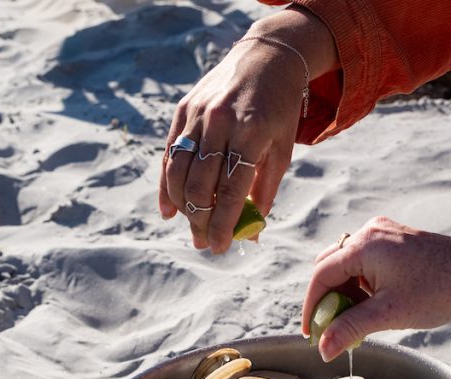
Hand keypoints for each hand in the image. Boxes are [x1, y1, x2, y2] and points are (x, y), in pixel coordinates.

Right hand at [158, 8, 337, 253]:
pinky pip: (169, 154)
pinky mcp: (183, 110)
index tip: (220, 247)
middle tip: (204, 242)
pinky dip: (167, 185)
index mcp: (251, 133)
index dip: (224, 224)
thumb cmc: (278, 110)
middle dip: (200, 221)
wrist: (266, 58)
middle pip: (201, 186)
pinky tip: (169, 210)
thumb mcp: (283, 148)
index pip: (232, 190)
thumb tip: (254, 232)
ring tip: (192, 228)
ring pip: (179, 172)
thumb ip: (266, 190)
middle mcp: (220, 123)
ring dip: (183, 207)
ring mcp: (198, 115)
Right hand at [302, 217, 450, 360]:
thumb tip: (323, 350)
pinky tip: (371, 305)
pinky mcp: (393, 238)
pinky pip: (363, 261)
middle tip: (331, 329)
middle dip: (327, 299)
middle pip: (329, 266)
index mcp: (364, 245)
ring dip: (345, 293)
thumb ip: (350, 328)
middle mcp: (368, 232)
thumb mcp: (389, 314)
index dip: (312, 306)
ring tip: (355, 321)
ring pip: (346, 264)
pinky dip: (361, 284)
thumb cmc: (439, 290)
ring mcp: (382, 233)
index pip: (321, 275)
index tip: (312, 333)